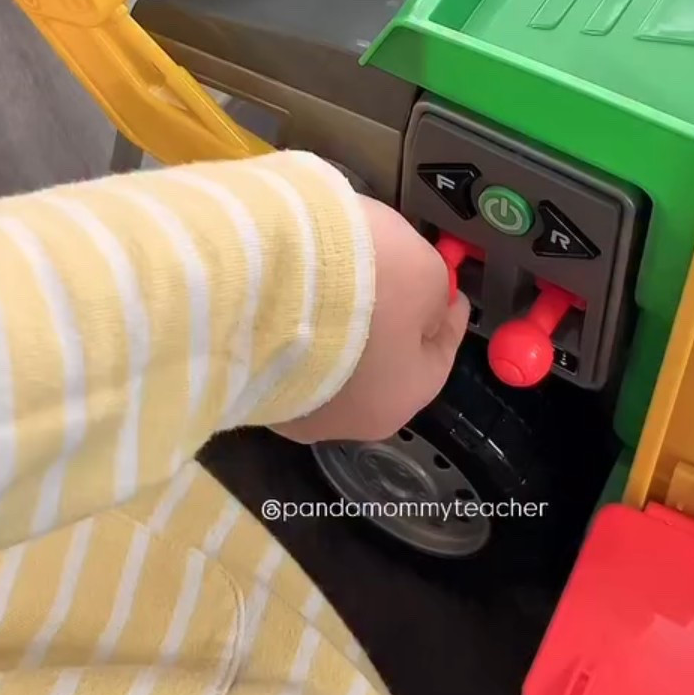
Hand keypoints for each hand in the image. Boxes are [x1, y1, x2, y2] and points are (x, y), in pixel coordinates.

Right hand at [277, 198, 469, 443]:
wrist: (254, 276)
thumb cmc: (359, 280)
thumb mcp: (424, 272)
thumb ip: (434, 294)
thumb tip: (426, 303)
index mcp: (397, 402)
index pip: (437, 359)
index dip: (447, 320)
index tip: (450, 292)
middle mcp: (341, 422)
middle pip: (380, 367)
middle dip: (390, 326)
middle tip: (394, 285)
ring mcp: (285, 408)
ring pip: (328, 362)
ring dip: (339, 327)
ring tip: (337, 284)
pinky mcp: (243, 382)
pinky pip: (286, 350)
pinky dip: (298, 324)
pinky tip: (297, 293)